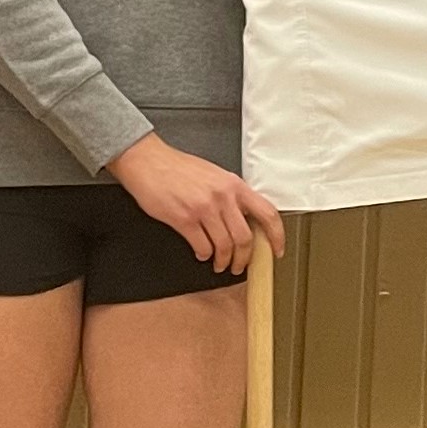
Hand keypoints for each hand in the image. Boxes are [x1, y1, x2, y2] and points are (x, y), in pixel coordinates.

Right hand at [108, 134, 287, 273]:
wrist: (149, 162)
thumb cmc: (179, 167)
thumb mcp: (215, 175)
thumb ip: (232, 195)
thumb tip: (245, 218)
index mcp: (235, 185)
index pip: (268, 213)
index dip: (277, 236)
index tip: (277, 249)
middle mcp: (223, 197)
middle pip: (245, 238)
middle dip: (243, 258)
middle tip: (239, 265)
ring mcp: (204, 209)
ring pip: (225, 246)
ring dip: (223, 261)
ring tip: (220, 264)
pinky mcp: (184, 219)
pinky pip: (202, 246)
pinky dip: (204, 255)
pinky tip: (202, 253)